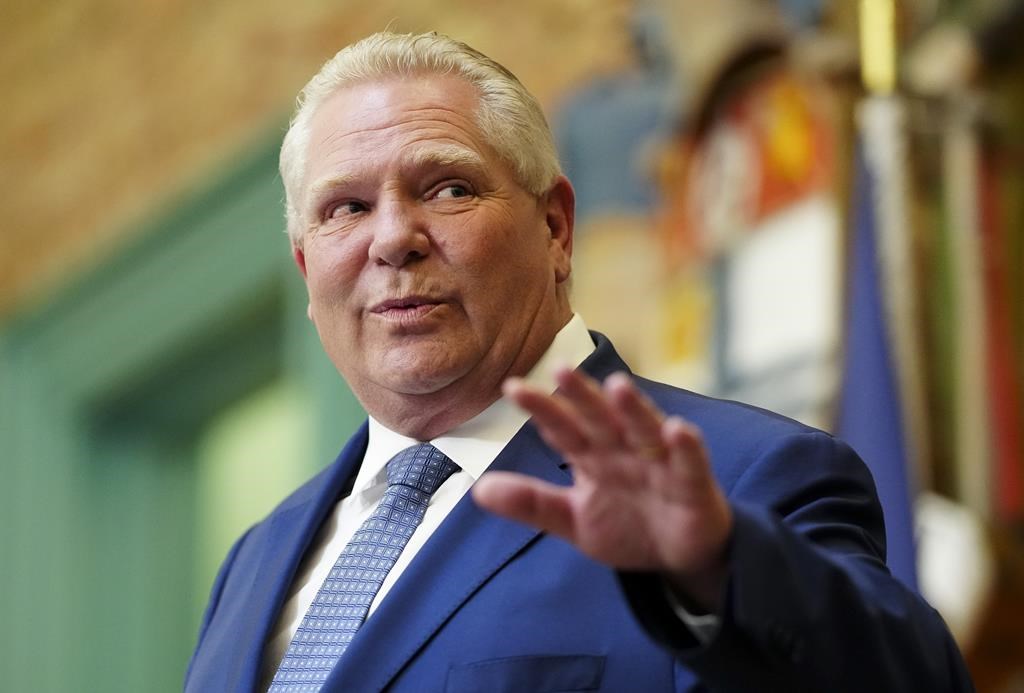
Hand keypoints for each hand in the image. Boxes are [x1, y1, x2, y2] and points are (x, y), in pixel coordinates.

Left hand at [472, 368, 732, 612]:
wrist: (676, 559)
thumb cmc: (626, 526)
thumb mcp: (571, 519)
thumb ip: (531, 503)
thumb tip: (478, 490)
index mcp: (592, 455)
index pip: (562, 428)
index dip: (541, 409)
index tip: (513, 388)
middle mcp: (623, 450)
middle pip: (600, 417)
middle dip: (582, 395)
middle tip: (560, 368)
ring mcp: (659, 464)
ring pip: (644, 429)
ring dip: (633, 408)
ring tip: (617, 386)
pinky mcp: (692, 484)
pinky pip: (689, 462)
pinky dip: (685, 446)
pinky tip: (677, 430)